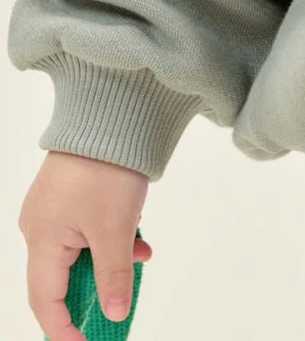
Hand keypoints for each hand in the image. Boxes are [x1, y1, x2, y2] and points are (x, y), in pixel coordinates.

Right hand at [19, 151, 152, 339]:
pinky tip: (138, 236)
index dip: (63, 330)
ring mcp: (54, 207)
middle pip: (60, 278)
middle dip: (91, 293)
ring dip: (108, 261)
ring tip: (139, 257)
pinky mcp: (71, 191)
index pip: (45, 301)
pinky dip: (110, 238)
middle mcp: (40, 226)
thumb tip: (114, 313)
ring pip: (79, 251)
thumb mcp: (115, 230)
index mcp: (41, 239)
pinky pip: (86, 229)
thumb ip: (113, 277)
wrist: (111, 111)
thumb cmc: (106, 168)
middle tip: (117, 308)